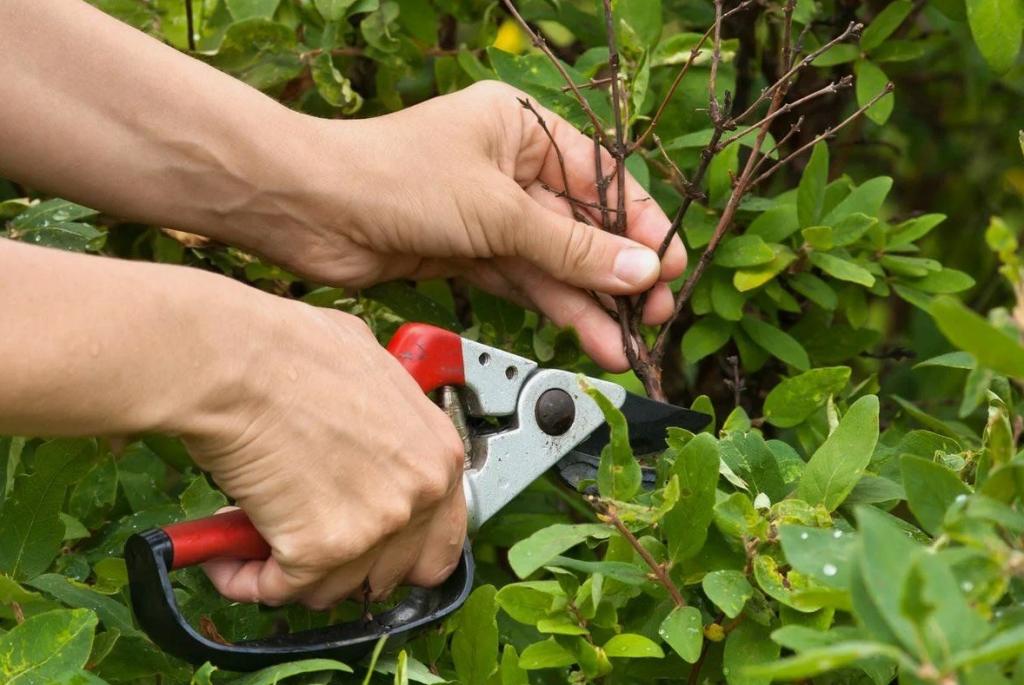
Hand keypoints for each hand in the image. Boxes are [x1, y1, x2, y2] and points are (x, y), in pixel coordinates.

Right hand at [185, 295, 464, 608]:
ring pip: (333, 587)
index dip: (396, 549)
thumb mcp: (370, 372)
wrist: (235, 362)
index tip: (364, 547)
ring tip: (255, 536)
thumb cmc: (290, 352)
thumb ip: (387, 420)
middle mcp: (419, 494)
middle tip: (304, 538)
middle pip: (388, 572)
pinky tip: (224, 552)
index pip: (441, 541)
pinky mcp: (321, 550)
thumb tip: (372, 435)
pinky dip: (244, 579)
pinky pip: (278, 589)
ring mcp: (375, 526)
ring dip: (291, 572)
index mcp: (438, 454)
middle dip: (343, 564)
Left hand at [271, 81, 686, 370]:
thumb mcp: (498, 211)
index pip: (600, 179)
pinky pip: (523, 280)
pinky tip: (586, 334)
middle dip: (617, 273)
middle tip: (654, 314)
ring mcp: (487, 213)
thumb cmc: (393, 178)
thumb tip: (641, 270)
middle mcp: (509, 167)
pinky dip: (553, 308)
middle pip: (580, 226)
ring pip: (553, 261)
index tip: (671, 265)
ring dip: (589, 302)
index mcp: (522, 128)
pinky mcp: (466, 252)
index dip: (639, 226)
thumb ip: (570, 248)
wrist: (309, 211)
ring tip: (626, 343)